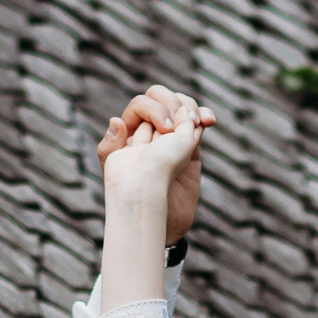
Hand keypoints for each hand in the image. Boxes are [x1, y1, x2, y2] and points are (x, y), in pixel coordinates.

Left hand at [97, 85, 214, 240]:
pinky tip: (207, 121)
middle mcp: (150, 128)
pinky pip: (197, 120)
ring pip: (181, 105)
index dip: (153, 109)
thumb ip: (110, 147)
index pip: (141, 103)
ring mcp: (171, 134)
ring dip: (190, 105)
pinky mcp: (189, 143)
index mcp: (129, 131)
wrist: (159, 221)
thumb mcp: (115, 173)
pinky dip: (204, 114)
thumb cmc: (132, 199)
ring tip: (196, 120)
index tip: (165, 128)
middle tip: (176, 124)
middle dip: (171, 102)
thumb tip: (117, 120)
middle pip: (161, 96)